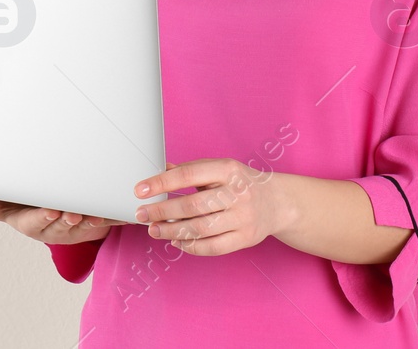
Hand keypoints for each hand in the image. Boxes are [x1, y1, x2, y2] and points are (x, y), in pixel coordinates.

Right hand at [0, 193, 126, 244]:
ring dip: (93, 219)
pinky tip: (121, 213)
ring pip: (85, 224)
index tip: (51, 211)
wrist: (50, 217)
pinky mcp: (94, 223)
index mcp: (32, 222)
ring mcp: (74, 227)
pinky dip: (113, 217)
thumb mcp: (2, 206)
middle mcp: (54, 227)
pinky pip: (105, 220)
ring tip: (98, 213)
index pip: (37, 221)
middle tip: (75, 213)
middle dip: (69, 219)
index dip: (44, 217)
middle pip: (63, 224)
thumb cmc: (24, 208)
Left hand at [131, 159, 288, 256]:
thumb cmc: (241, 183)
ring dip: (171, 231)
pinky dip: (190, 246)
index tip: (140, 190)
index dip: (161, 183)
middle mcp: (237, 193)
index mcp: (228, 170)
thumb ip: (191, 171)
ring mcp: (243, 218)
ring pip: (200, 229)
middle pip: (192, 205)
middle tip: (141, 214)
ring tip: (154, 229)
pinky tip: (176, 240)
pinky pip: (212, 247)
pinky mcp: (245, 238)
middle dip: (162, 211)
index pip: (188, 175)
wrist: (277, 202)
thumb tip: (159, 169)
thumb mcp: (220, 169)